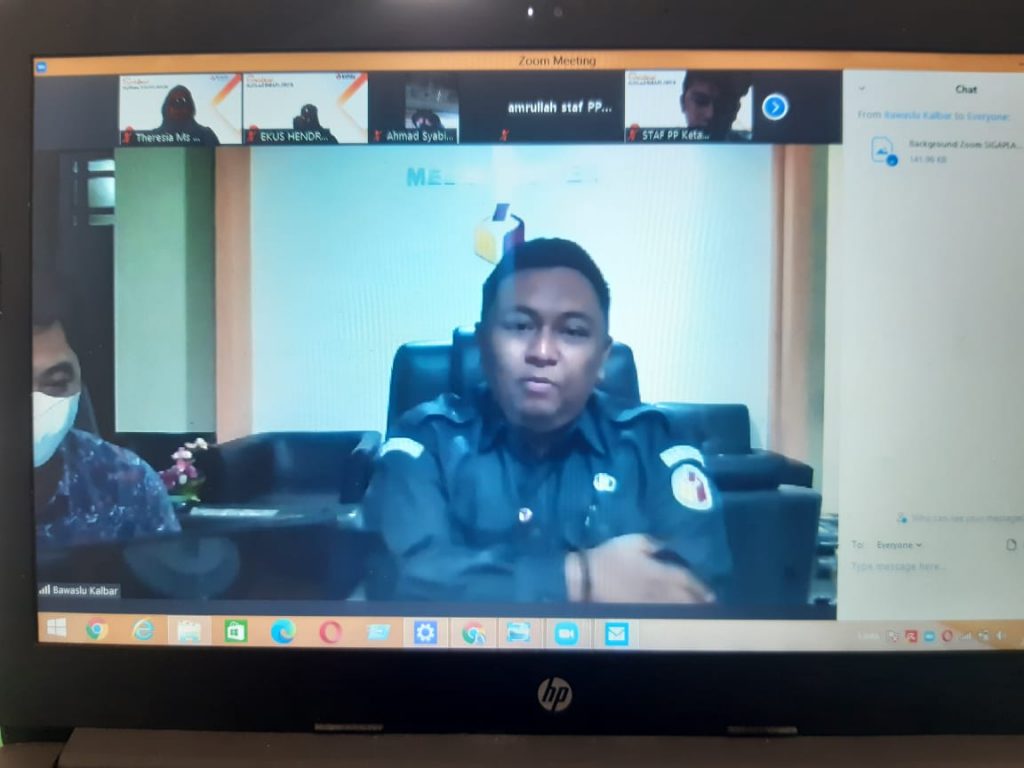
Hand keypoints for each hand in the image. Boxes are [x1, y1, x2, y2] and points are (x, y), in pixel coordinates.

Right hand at [566, 534, 713, 603]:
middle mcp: (659, 592)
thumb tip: (671, 545)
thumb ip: (656, 543)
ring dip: (689, 612)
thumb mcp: (633, 541)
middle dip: (699, 603)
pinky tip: (675, 618)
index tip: (710, 594)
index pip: (687, 581)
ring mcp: (649, 605)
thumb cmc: (609, 557)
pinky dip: (672, 617)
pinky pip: (661, 616)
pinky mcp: (638, 613)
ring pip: (675, 611)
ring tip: (698, 614)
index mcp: (659, 572)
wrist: (585, 579)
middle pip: (686, 600)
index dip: (701, 587)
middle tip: (709, 606)